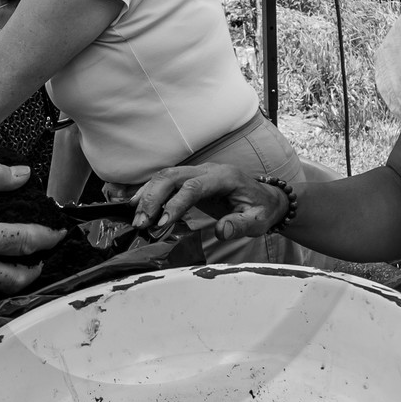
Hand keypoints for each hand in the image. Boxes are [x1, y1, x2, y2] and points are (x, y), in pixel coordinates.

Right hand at [125, 163, 285, 240]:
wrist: (264, 198)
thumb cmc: (261, 210)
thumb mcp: (257, 221)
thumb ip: (240, 225)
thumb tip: (221, 231)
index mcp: (225, 177)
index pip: (194, 186)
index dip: (175, 203)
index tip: (161, 223)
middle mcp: (208, 170)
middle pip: (173, 176)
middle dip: (153, 197)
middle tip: (141, 223)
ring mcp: (197, 172)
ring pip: (165, 175)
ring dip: (147, 195)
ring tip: (136, 218)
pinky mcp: (190, 178)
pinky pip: (166, 180)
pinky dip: (149, 191)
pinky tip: (136, 205)